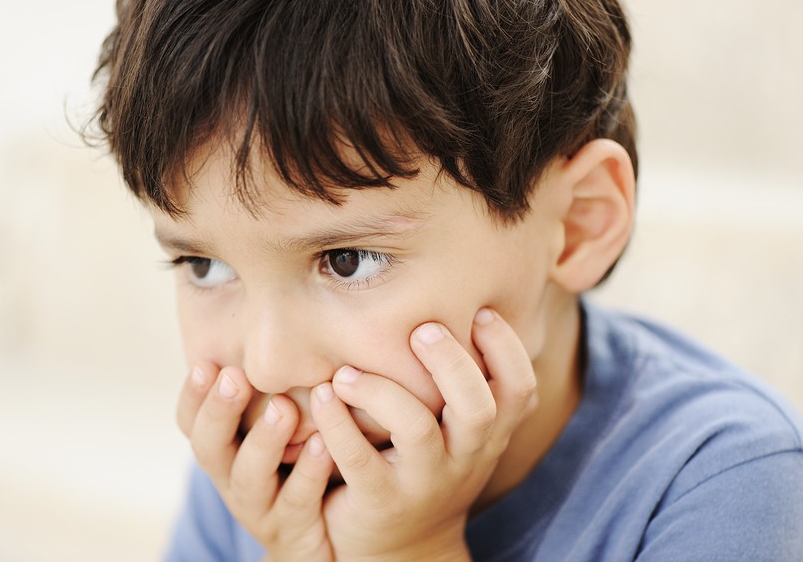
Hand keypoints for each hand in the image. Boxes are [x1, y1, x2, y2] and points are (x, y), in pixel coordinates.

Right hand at [176, 362, 334, 560]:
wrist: (318, 536)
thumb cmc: (293, 466)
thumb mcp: (272, 427)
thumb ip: (264, 387)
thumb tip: (258, 322)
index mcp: (221, 451)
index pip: (191, 422)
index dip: (193, 396)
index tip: (205, 363)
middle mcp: (231, 478)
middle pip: (210, 448)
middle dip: (220, 411)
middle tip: (235, 376)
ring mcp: (260, 507)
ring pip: (251, 477)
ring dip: (265, 440)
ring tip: (283, 408)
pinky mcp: (293, 528)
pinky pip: (298, 501)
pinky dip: (309, 471)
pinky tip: (323, 443)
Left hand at [311, 308, 536, 560]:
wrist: (403, 551)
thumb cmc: (428, 466)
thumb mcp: (459, 434)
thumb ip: (464, 384)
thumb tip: (452, 303)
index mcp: (488, 434)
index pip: (520, 389)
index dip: (507, 347)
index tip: (480, 312)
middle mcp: (465, 458)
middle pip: (479, 406)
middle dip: (452, 362)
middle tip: (421, 330)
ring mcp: (425, 482)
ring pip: (417, 429)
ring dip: (381, 391)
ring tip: (347, 371)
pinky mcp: (381, 501)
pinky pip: (359, 459)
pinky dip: (337, 423)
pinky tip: (322, 396)